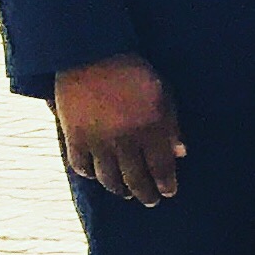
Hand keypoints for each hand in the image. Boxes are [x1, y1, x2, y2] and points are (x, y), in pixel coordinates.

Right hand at [53, 54, 182, 203]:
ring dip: (119, 189)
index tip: (169, 193)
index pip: (161, 167)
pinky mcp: (73, 135)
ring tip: (126, 193)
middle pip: (135, 178)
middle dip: (145, 193)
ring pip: (108, 177)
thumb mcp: (163, 93)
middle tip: (150, 201)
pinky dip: (89, 173)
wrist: (91, 54)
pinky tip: (96, 176)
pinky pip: (80, 164)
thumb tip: (181, 154)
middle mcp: (123, 138)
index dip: (166, 184)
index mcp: (150, 127)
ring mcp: (96, 139)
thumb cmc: (134, 71)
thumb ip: (172, 125)